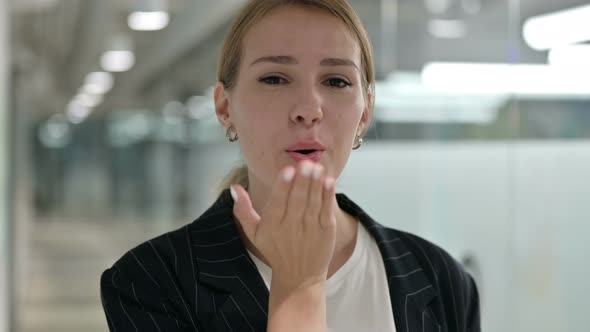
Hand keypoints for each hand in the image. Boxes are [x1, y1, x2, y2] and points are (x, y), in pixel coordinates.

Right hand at [230, 160, 336, 289]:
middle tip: (306, 163)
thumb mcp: (254, 233)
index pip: (277, 202)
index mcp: (272, 224)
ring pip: (312, 203)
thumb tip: (234, 187)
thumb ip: (243, 210)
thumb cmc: (275, 250)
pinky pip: (326, 211)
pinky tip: (329, 182)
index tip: (288, 170)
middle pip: (297, 200)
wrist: (299, 277)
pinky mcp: (326, 231)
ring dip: (316, 184)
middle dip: (302, 181)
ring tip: (318, 168)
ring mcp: (310, 229)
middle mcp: (291, 226)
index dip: (283, 186)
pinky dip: (328, 197)